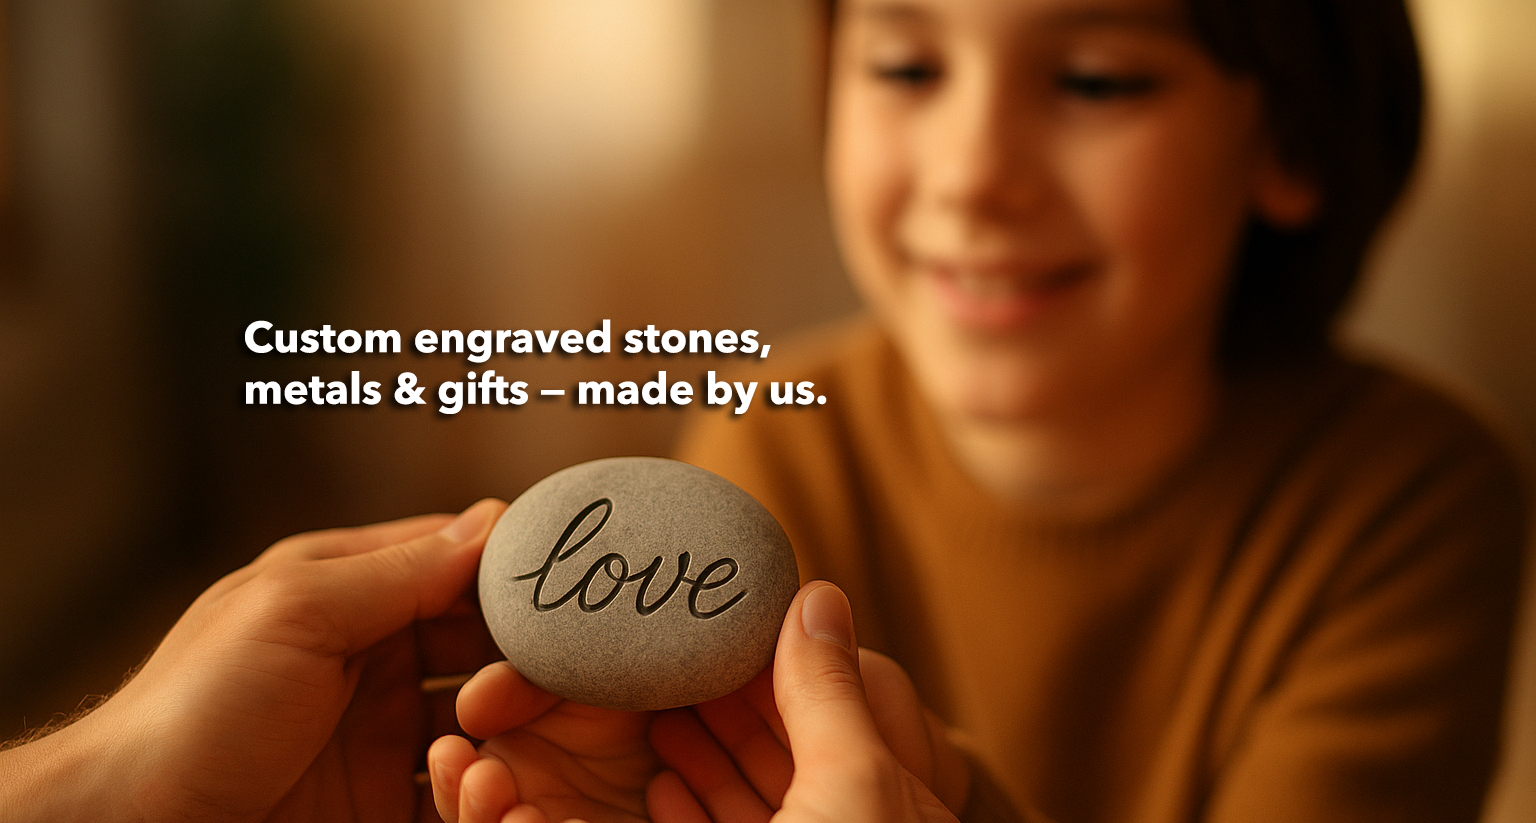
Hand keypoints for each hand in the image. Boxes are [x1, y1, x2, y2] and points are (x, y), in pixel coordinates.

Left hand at [0, 498, 507, 822]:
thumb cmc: (193, 708)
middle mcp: (372, 655)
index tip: (565, 589)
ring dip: (510, 727)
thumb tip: (493, 519)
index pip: (456, 561)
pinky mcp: (381, 801)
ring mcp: (379, 733)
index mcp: (348, 590)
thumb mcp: (297, 613)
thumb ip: (399, 570)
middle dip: (524, 657)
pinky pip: (457, 789)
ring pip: (482, 719)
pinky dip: (483, 788)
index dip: (513, 572)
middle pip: (483, 643)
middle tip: (555, 678)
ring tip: (507, 738)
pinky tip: (484, 787)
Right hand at [427, 664, 659, 822]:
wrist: (697, 705)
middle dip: (474, 813)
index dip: (450, 780)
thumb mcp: (571, 676)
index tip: (454, 752)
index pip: (461, 789)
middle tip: (487, 781)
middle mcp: (529, 811)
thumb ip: (519, 687)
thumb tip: (467, 711)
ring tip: (526, 815)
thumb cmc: (624, 687)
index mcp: (506, 772)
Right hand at [646, 582, 966, 822]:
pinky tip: (662, 784)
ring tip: (661, 719)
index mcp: (899, 802)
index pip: (853, 711)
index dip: (793, 665)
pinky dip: (690, 811)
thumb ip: (830, 691)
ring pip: (757, 800)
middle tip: (684, 663)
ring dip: (707, 758)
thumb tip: (820, 594)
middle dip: (738, 708)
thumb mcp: (850, 781)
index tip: (733, 626)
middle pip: (795, 755)